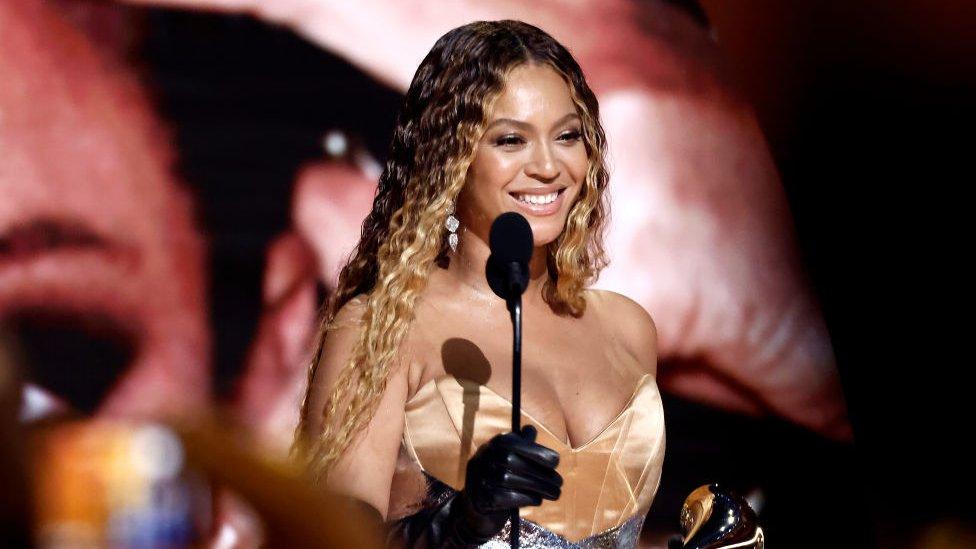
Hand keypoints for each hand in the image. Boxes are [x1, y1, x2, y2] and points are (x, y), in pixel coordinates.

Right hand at [451, 425, 561, 543]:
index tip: (556, 461)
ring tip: (554, 493)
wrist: (479, 504)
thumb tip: (530, 429)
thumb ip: (521, 444)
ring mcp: (479, 477)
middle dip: (539, 471)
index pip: (513, 442)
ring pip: (508, 479)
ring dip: (537, 487)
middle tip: (559, 482)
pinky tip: (537, 499)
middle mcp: (482, 458)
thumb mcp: (510, 457)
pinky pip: (504, 496)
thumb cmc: (502, 476)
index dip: (536, 451)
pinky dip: (525, 498)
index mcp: (493, 444)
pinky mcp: (481, 498)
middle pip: (511, 460)